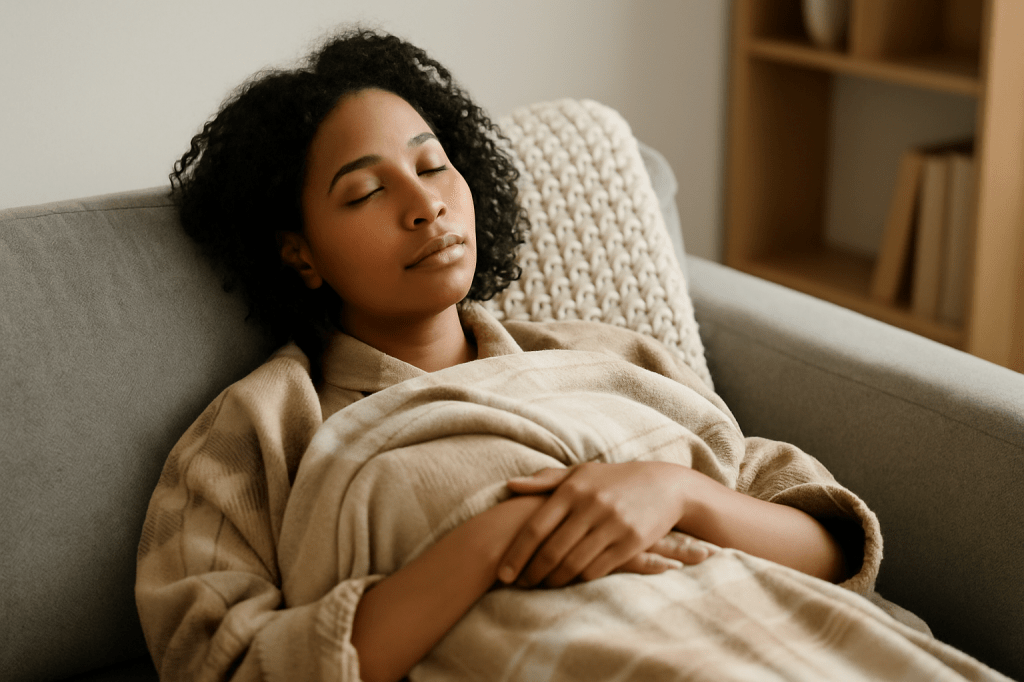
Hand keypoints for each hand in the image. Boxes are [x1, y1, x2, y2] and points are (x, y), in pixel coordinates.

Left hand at [497, 462, 702, 587]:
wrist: (665, 486)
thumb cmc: (615, 479)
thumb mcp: (581, 473)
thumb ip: (545, 480)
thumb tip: (509, 485)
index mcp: (573, 489)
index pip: (536, 528)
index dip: (516, 554)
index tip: (503, 574)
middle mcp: (591, 506)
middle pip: (552, 550)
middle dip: (532, 573)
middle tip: (520, 585)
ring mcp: (612, 524)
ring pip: (574, 563)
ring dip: (554, 580)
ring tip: (543, 586)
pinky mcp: (632, 542)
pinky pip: (598, 569)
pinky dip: (580, 579)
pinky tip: (572, 582)